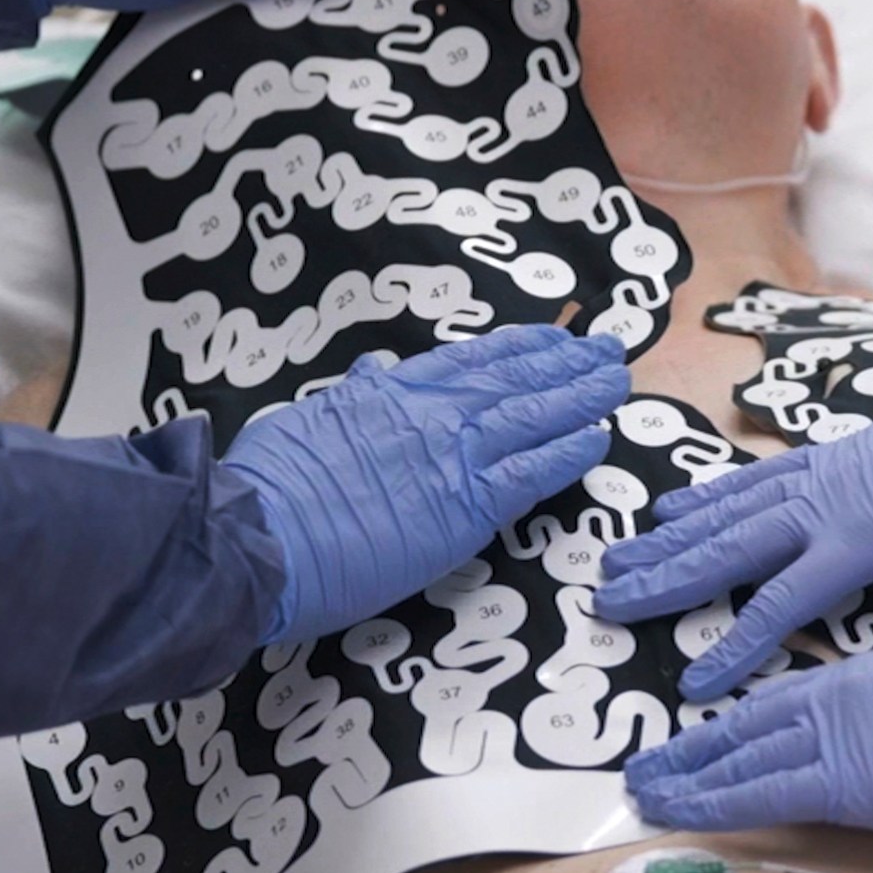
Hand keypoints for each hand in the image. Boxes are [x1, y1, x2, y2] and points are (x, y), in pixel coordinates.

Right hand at [223, 326, 627, 643]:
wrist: (256, 536)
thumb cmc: (266, 489)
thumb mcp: (304, 421)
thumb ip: (350, 398)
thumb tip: (374, 370)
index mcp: (387, 392)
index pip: (468, 360)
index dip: (518, 346)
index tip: (551, 336)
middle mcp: (428, 414)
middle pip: (512, 378)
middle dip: (565, 361)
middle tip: (606, 349)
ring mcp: (450, 457)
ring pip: (533, 416)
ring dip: (581, 396)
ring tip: (616, 381)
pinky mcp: (464, 507)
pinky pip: (531, 473)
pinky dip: (568, 453)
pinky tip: (597, 438)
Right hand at [594, 308, 872, 701]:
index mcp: (862, 536)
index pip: (783, 602)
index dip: (736, 646)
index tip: (694, 683)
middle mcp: (829, 500)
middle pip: (732, 547)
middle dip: (669, 578)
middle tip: (607, 600)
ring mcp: (827, 471)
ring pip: (732, 507)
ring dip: (675, 534)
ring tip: (621, 554)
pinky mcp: (836, 453)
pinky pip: (758, 476)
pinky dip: (713, 492)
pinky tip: (681, 505)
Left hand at [624, 634, 872, 834]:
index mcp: (859, 677)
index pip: (776, 705)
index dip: (730, 728)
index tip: (698, 742)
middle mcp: (834, 698)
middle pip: (743, 728)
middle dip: (689, 751)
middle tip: (646, 768)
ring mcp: (834, 736)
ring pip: (738, 758)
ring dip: (685, 776)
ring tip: (645, 790)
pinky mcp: (842, 779)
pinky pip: (759, 793)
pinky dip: (711, 801)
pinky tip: (678, 810)